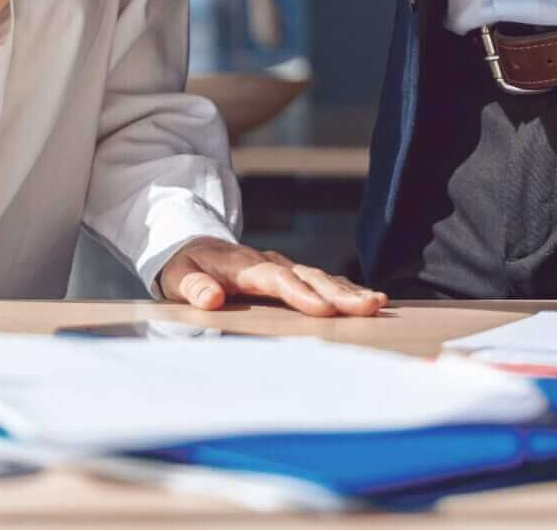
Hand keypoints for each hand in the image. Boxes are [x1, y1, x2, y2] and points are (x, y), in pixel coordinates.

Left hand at [157, 238, 386, 317]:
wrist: (192, 246)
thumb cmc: (185, 266)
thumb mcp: (178, 276)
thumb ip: (194, 287)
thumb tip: (212, 298)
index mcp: (243, 265)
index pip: (275, 279)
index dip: (299, 293)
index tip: (323, 309)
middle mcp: (269, 262)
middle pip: (308, 277)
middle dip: (339, 293)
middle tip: (368, 306)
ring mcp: (283, 266)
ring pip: (320, 278)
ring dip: (349, 292)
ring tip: (377, 303)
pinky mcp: (291, 273)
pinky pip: (321, 280)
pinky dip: (345, 289)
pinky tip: (368, 300)